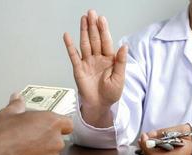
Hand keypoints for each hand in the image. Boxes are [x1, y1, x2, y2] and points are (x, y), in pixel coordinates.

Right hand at [63, 10, 127, 126]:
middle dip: (93, 26)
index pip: (106, 42)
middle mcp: (98, 58)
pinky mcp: (78, 69)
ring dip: (83, 31)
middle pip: (95, 39)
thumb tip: (124, 46)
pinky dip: (70, 46)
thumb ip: (121, 62)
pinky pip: (73, 56)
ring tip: (83, 19)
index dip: (104, 30)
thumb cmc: (111, 93)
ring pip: (85, 44)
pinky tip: (67, 36)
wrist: (100, 105)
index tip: (101, 19)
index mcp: (109, 60)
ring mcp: (87, 62)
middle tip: (91, 13)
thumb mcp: (119, 78)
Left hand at [138, 124, 191, 154]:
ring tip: (144, 138)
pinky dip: (151, 149)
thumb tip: (149, 134)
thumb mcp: (178, 131)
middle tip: (142, 136)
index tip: (144, 135)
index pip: (154, 154)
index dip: (146, 145)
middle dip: (144, 146)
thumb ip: (163, 133)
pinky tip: (149, 142)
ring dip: (146, 147)